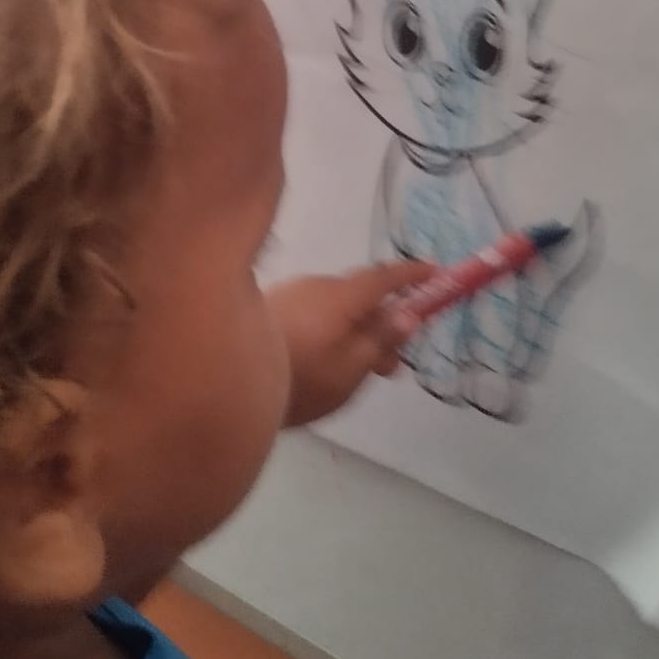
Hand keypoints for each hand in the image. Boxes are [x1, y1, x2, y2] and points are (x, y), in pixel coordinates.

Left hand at [268, 259, 434, 427]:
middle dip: (383, 322)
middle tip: (394, 364)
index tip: (437, 274)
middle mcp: (314, 285)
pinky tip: (325, 363)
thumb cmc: (300, 381)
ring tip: (359, 373)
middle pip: (360, 294)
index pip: (384, 277)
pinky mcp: (269, 310)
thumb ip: (381, 340)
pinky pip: (313, 313)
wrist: (221, 384)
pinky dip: (331, 331)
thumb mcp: (351, 371)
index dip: (413, 276)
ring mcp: (288, 294)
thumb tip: (408, 314)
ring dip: (355, 331)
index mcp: (339, 296)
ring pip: (335, 307)